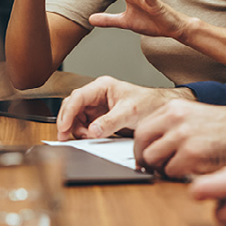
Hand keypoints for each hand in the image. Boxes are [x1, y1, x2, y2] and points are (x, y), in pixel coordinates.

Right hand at [56, 76, 192, 139]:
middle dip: (67, 122)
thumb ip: (111, 121)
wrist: (161, 109)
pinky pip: (84, 125)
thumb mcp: (130, 112)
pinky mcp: (100, 118)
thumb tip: (93, 131)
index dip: (68, 112)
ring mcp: (97, 107)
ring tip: (87, 138)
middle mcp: (97, 95)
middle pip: (72, 106)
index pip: (78, 97)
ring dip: (76, 129)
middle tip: (65, 137)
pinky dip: (83, 132)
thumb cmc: (149, 103)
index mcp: (102, 87)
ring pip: (76, 117)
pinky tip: (90, 138)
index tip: (64, 127)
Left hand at [133, 101, 225, 177]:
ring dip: (163, 169)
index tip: (145, 156)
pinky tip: (193, 170)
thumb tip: (153, 145)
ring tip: (180, 168)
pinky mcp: (192, 154)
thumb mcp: (196, 116)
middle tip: (156, 168)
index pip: (142, 129)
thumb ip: (173, 126)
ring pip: (153, 160)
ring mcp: (183, 136)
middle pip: (142, 144)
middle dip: (146, 160)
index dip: (141, 147)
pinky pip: (171, 172)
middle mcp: (176, 119)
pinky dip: (179, 176)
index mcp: (175, 107)